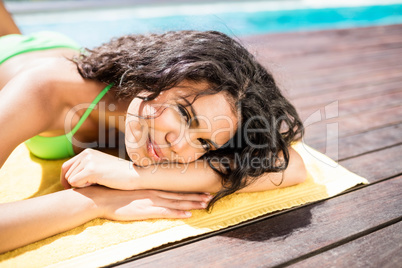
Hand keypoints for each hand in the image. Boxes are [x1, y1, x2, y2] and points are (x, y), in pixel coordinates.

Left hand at [61, 149, 137, 189]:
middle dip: (74, 183)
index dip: (66, 180)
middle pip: (66, 174)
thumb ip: (86, 170)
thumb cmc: (120, 176)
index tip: (73, 189)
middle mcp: (86, 154)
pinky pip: (74, 183)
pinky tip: (97, 184)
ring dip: (81, 186)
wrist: (136, 175)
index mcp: (88, 152)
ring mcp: (88, 160)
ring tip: (97, 184)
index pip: (66, 166)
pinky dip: (83, 188)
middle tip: (91, 186)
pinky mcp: (91, 169)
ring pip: (70, 179)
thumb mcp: (101, 169)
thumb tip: (67, 182)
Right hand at [87, 186, 211, 220]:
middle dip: (196, 196)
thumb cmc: (114, 193)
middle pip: (180, 194)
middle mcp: (155, 192)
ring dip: (193, 203)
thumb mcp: (131, 188)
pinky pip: (166, 212)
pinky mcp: (147, 210)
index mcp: (152, 187)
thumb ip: (142, 190)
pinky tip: (189, 214)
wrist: (103, 197)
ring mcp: (152, 201)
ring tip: (206, 204)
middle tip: (211, 196)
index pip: (175, 189)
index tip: (201, 189)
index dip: (189, 190)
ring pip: (177, 202)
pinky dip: (179, 213)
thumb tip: (149, 191)